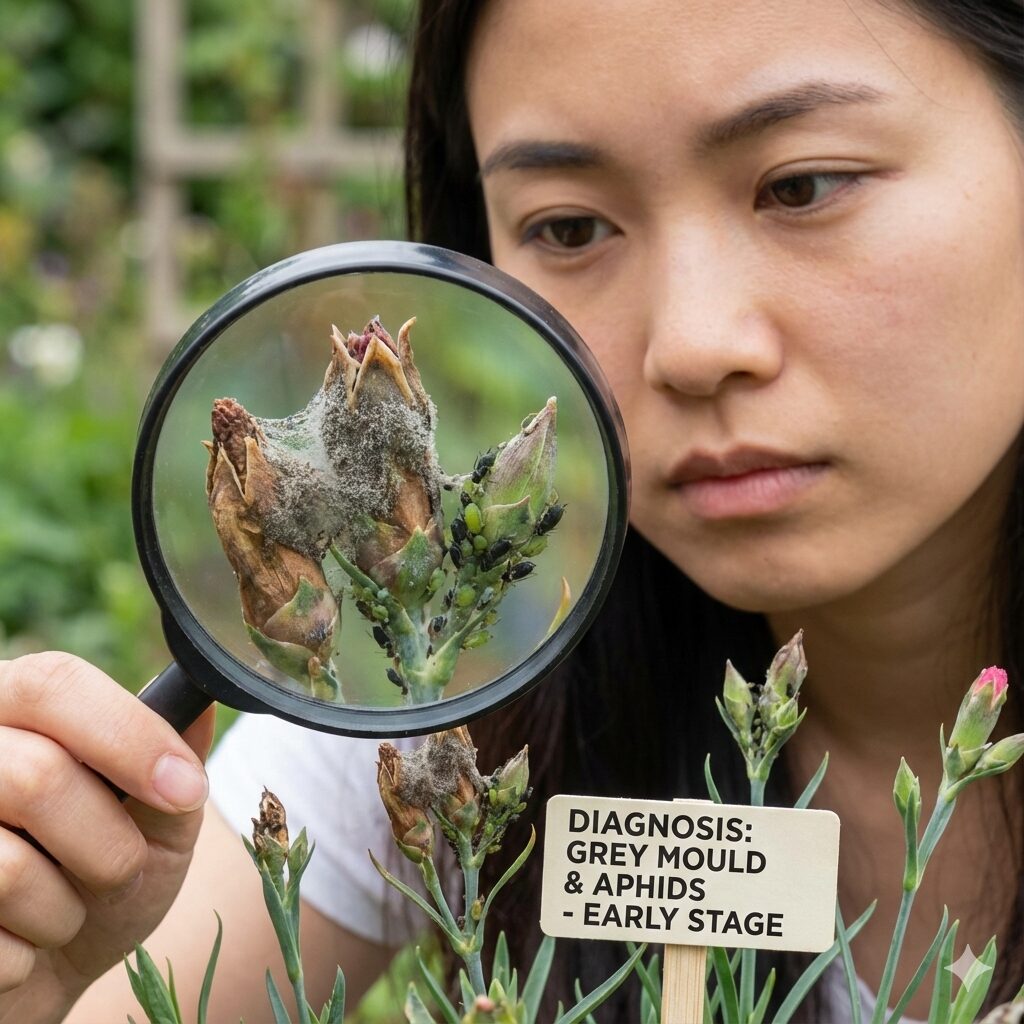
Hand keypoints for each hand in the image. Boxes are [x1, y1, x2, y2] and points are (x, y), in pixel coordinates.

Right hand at [0, 652, 214, 1023]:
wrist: (50, 969)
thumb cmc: (103, 875)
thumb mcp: (157, 815)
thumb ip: (177, 757)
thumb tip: (201, 705)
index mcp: (11, 707)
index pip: (53, 684)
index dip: (129, 735)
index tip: (187, 789)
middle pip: (36, 775)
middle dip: (109, 844)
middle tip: (125, 871)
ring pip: (8, 868)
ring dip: (65, 910)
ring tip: (64, 910)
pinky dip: (24, 957)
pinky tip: (18, 944)